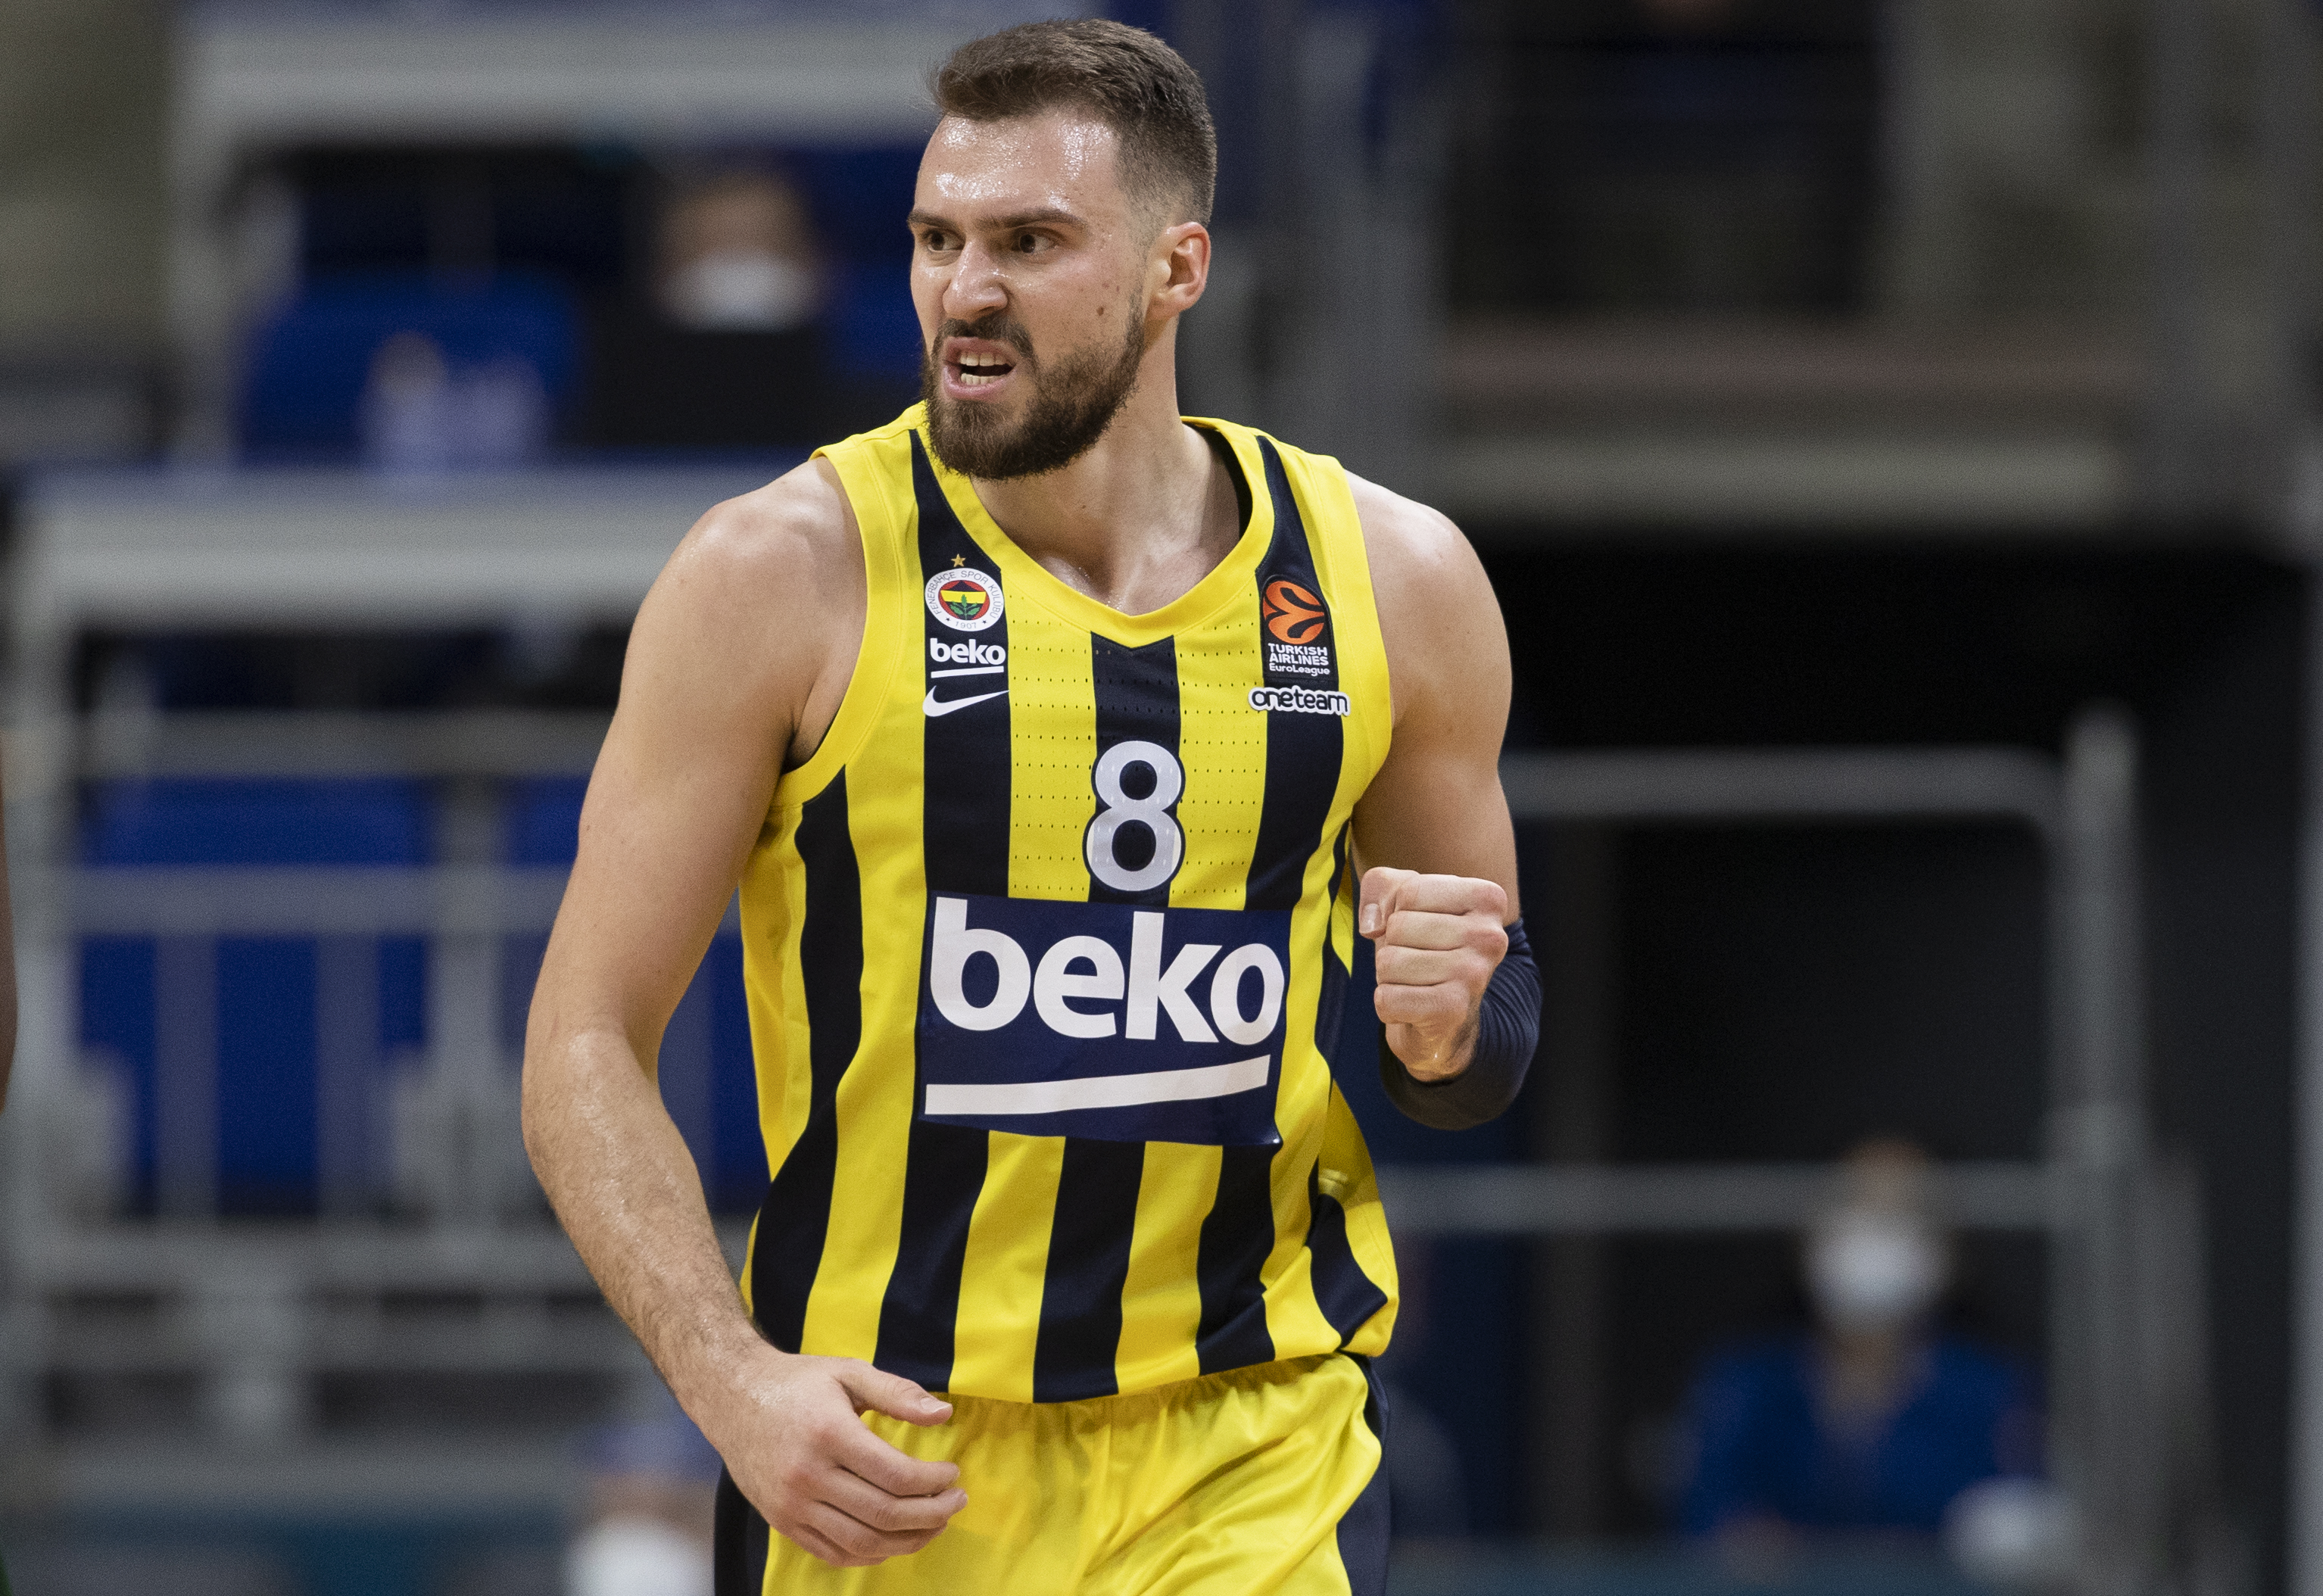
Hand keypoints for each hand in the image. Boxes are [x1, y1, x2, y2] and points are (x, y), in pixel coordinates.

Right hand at [704, 1345, 968, 1567]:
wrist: (731, 1399)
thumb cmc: (797, 1383)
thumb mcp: (848, 1373)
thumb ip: (898, 1392)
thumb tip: (944, 1413)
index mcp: (829, 1435)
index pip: (896, 1476)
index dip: (934, 1483)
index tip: (953, 1475)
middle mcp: (808, 1476)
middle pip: (884, 1515)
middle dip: (931, 1515)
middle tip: (956, 1502)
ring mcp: (792, 1506)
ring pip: (862, 1543)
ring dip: (907, 1541)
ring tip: (934, 1524)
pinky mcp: (782, 1522)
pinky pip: (833, 1553)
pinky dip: (870, 1554)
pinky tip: (894, 1538)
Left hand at [1359, 867, 1508, 1082]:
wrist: (1447, 1020)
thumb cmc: (1425, 948)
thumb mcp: (1404, 900)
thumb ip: (1381, 884)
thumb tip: (1372, 925)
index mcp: (1487, 899)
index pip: (1409, 891)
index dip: (1398, 910)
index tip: (1421, 928)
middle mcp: (1490, 936)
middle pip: (1398, 926)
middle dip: (1393, 946)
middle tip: (1418, 961)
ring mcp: (1474, 975)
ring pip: (1388, 961)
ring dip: (1389, 976)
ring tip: (1416, 982)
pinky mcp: (1452, 1010)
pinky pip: (1386, 999)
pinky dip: (1387, 1005)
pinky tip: (1412, 1007)